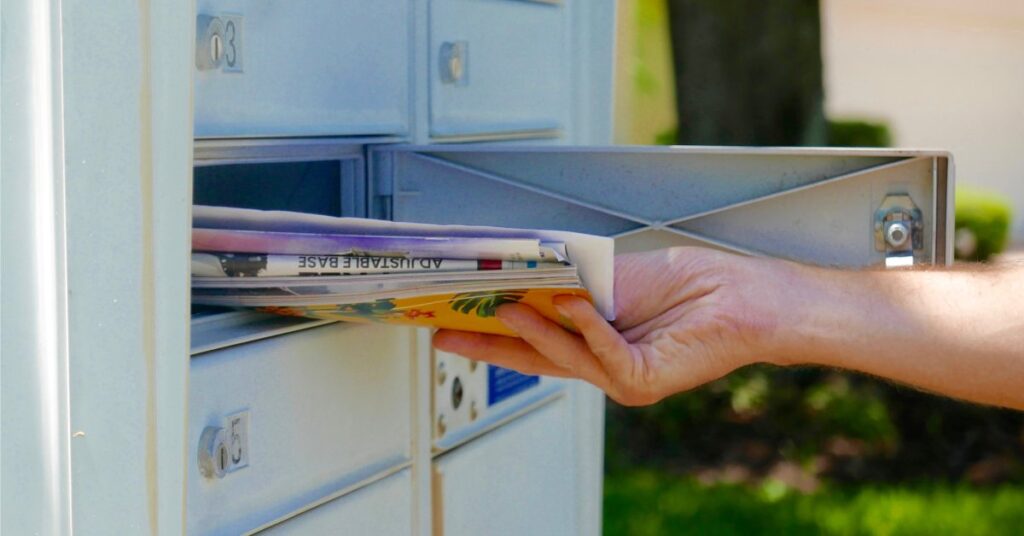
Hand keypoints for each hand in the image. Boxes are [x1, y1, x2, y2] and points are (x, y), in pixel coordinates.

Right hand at [433, 247, 794, 405]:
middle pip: (533, 357)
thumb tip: (519, 274)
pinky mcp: (643, 380)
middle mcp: (602, 365)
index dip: (489, 333)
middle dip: (487, 345)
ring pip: (565, 356)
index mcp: (591, 340)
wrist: (741, 295)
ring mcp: (621, 377)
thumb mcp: (611, 277)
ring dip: (533, 330)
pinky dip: (588, 326)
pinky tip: (574, 304)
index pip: (530, 340)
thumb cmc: (686, 283)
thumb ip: (568, 284)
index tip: (452, 320)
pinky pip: (605, 354)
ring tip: (503, 306)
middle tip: (444, 331)